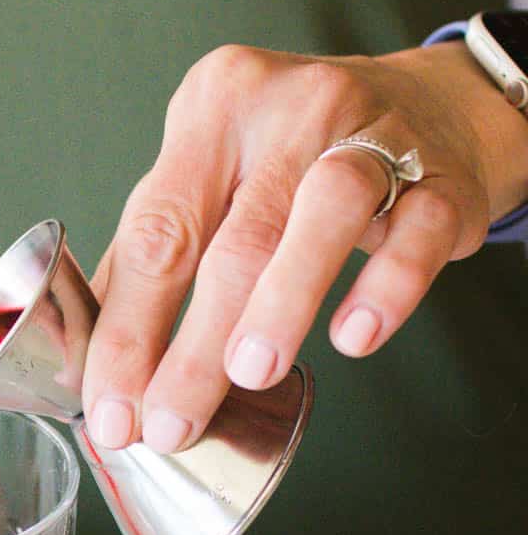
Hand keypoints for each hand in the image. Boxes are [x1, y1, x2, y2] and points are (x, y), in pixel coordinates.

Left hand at [82, 40, 527, 451]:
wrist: (430, 110)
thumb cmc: (295, 156)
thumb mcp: (213, 173)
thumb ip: (155, 254)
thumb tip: (93, 363)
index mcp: (213, 107)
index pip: (157, 230)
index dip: (127, 329)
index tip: (112, 410)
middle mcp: (288, 109)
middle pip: (231, 238)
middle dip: (192, 347)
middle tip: (169, 426)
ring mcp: (371, 136)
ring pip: (323, 216)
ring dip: (281, 303)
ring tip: (250, 376)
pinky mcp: (440, 180)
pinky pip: (415, 233)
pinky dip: (384, 289)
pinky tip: (352, 337)